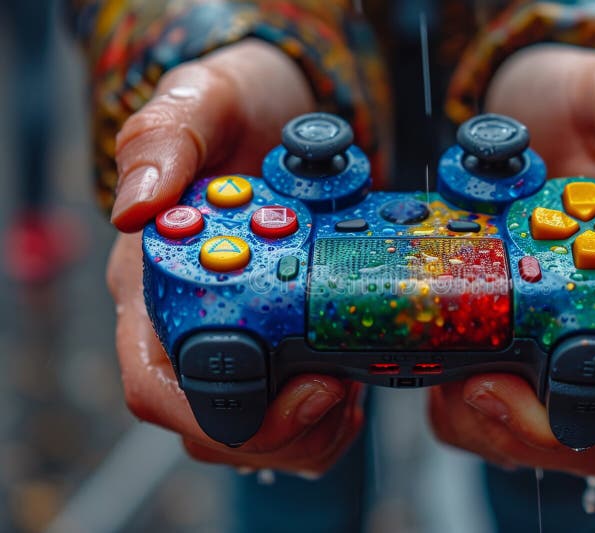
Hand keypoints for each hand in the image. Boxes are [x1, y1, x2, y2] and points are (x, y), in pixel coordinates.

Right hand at [106, 40, 363, 473]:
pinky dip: (325, 416)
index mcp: (153, 282)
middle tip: (340, 393)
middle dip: (280, 431)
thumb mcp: (203, 100)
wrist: (281, 111)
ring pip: (252, 430)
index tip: (303, 383)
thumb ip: (164, 139)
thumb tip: (134, 207)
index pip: (155, 384)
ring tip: (352, 392)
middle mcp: (186, 321)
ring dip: (308, 432)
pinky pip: (289, 407)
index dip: (219, 409)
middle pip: (210, 425)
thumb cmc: (236, 107)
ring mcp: (233, 334)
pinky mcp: (277, 337)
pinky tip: (354, 386)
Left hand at [429, 45, 594, 475]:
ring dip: (474, 422)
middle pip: (586, 439)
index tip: (500, 373)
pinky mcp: (515, 352)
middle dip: (511, 427)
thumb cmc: (572, 109)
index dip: (577, 407)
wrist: (524, 118)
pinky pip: (489, 418)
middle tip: (459, 379)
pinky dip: (455, 410)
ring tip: (441, 368)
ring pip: (532, 441)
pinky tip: (437, 359)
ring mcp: (558, 349)